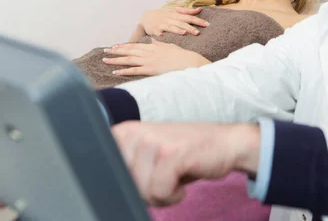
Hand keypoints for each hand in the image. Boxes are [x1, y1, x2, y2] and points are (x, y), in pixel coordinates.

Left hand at [103, 39, 209, 75]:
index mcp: (153, 46)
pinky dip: (124, 71)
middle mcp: (148, 52)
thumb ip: (160, 43)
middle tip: (105, 51)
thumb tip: (153, 40)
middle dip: (116, 51)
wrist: (188, 61)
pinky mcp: (150, 69)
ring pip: (128, 60)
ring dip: (116, 60)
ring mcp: (148, 61)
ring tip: (105, 60)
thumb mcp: (169, 46)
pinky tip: (116, 71)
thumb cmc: (181, 55)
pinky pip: (134, 70)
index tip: (115, 46)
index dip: (124, 46)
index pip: (135, 46)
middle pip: (129, 51)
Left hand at [111, 121, 259, 205]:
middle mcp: (134, 132)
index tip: (147, 173)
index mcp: (123, 132)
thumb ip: (125, 165)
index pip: (104, 172)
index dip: (126, 183)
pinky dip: (174, 195)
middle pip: (123, 186)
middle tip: (166, 174)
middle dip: (146, 190)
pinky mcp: (171, 154)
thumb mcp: (149, 155)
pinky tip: (183, 180)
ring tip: (176, 175)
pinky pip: (159, 192)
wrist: (226, 143)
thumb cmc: (186, 154)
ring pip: (142, 191)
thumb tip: (102, 189)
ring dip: (162, 193)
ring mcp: (152, 141)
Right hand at [140, 7, 208, 36]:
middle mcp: (169, 18)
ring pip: (171, 27)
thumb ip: (187, 11)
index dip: (197, 20)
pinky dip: (160, 34)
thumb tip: (199, 10)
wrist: (146, 18)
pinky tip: (163, 36)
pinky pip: (158, 32)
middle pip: (181, 22)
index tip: (206, 24)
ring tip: (184, 33)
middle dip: (190, 27)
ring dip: (177, 30)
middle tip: (198, 32)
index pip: (188, 17)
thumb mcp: (174, 11)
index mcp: (175, 14)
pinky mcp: (155, 30)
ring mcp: (162, 24)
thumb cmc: (163, 15)